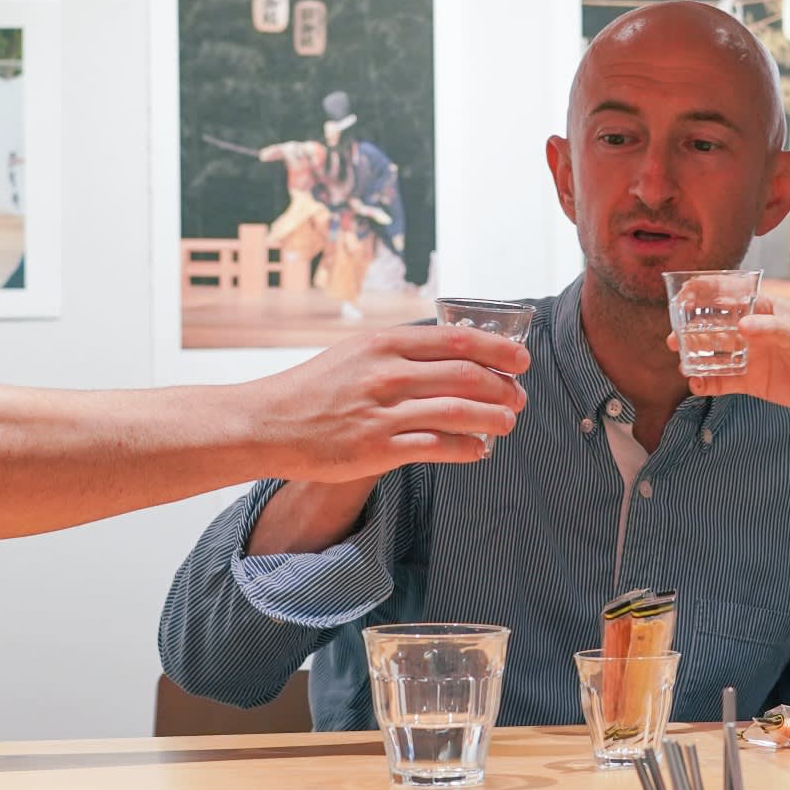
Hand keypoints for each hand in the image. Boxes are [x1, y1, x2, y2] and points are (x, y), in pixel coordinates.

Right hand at [246, 324, 528, 480]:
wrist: (269, 423)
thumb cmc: (315, 387)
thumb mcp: (356, 352)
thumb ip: (399, 350)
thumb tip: (450, 350)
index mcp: (384, 343)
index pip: (456, 340)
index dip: (496, 349)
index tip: (520, 359)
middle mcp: (386, 374)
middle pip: (465, 375)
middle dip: (502, 386)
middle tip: (518, 396)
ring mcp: (383, 412)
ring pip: (457, 411)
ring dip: (493, 417)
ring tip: (508, 421)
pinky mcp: (377, 449)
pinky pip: (435, 447)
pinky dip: (465, 448)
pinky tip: (479, 449)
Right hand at [672, 294, 789, 429]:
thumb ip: (773, 330)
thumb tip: (742, 326)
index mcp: (766, 309)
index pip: (729, 295)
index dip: (704, 294)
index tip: (682, 298)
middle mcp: (754, 330)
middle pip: (715, 325)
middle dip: (692, 329)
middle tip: (674, 338)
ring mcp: (751, 356)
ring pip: (715, 353)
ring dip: (696, 356)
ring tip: (682, 361)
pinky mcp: (752, 382)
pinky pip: (723, 381)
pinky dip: (708, 382)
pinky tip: (696, 384)